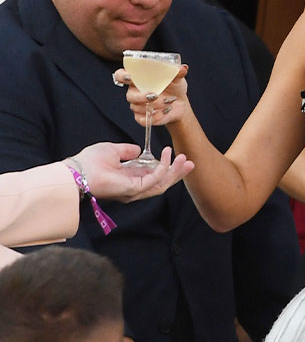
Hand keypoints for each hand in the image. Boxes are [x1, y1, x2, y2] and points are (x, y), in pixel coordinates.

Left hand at [71, 143, 193, 200]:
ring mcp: (135, 191)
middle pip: (163, 183)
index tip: (178, 157)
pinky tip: (168, 156)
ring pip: (162, 184)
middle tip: (190, 162)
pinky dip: (163, 167)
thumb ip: (128, 151)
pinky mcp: (134, 189)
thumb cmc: (90, 162)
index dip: (168, 168)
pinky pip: (154, 179)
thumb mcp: (113, 150)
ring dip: (175, 172)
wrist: (77, 171)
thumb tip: (139, 150)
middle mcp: (135, 187)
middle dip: (177, 173)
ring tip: (184, 159)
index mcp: (131, 179)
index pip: (155, 176)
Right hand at [113, 63, 189, 127]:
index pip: (121, 75)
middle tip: (155, 95)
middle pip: (129, 95)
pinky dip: (156, 117)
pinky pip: (144, 120)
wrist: (179, 104)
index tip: (130, 77)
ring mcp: (137, 105)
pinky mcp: (142, 117)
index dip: (122, 76)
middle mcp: (134, 91)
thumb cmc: (174, 87)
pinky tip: (166, 111)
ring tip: (169, 101)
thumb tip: (183, 68)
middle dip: (142, 96)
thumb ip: (178, 72)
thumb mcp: (177, 78)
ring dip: (155, 105)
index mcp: (137, 78)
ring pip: (138, 107)